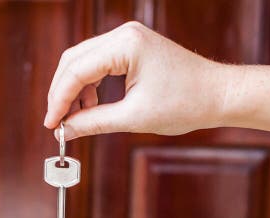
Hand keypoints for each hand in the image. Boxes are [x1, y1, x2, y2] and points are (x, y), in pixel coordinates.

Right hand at [44, 21, 231, 139]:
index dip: (59, 100)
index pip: (77, 70)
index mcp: (126, 45)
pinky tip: (90, 105)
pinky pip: (99, 62)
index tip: (51, 124)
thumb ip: (94, 122)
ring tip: (74, 118)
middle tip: (56, 122)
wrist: (218, 94)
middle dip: (61, 92)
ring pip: (84, 60)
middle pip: (74, 60)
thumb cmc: (186, 103)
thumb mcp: (134, 118)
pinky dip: (90, 83)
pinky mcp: (133, 46)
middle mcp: (124, 34)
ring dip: (74, 89)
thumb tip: (66, 130)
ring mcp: (128, 38)